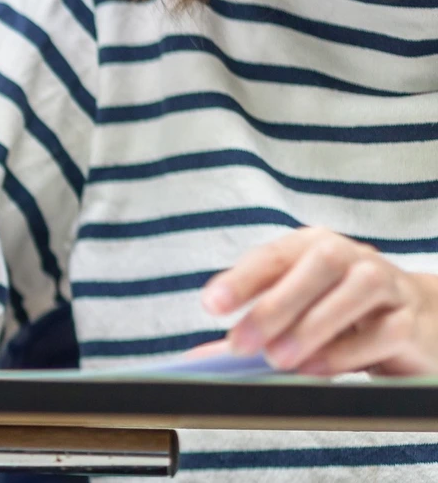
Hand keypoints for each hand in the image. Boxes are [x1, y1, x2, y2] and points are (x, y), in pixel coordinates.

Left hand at [198, 227, 437, 375]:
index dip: (241, 280)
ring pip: (355, 291)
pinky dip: (348, 350)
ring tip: (278, 358)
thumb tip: (199, 358)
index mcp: (310, 246)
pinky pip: (384, 331)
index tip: (212, 305)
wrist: (413, 320)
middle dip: (274, 305)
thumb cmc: (338, 313)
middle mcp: (349, 256)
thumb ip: (251, 331)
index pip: (272, 256)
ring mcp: (385, 284)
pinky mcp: (410, 321)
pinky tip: (317, 367)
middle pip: (316, 266)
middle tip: (241, 344)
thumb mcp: (292, 314)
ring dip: (312, 325)